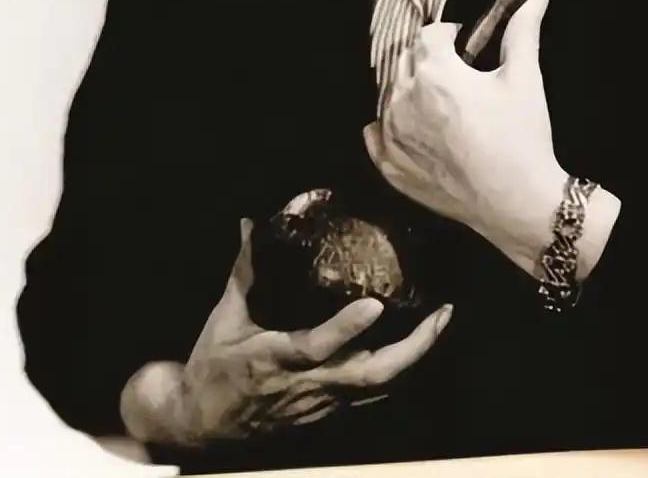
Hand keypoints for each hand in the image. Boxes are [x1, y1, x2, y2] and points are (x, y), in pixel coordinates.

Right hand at [119, 218, 452, 447]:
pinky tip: (418, 341)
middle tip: (443, 313)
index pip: (316, 346)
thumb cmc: (215, 367)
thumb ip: (245, 269)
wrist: (204, 424)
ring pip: (380, 387)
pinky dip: (399, 367)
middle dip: (414, 348)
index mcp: (275, 359)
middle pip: (372, 377)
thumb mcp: (224, 317)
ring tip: (441, 319)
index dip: (346, 329)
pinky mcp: (331, 411)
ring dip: (416, 356)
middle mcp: (308, 385)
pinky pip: (373, 392)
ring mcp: (324, 402)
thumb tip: (253, 221)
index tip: (374, 304)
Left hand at [364, 0, 571, 275]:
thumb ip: (523, 33)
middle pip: (406, 61)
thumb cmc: (521, 137)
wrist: (517, 202)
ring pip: (389, 95)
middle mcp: (404, 99)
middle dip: (428, 60)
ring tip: (439, 102)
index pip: (428, 35)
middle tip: (455, 73)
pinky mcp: (390, 166)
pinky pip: (375, 134)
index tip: (463, 45)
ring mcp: (392, 135)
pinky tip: (410, 127)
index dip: (448, 34)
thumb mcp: (525, 79)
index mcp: (435, 72)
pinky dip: (389, 126)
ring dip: (409, 90)